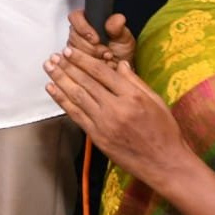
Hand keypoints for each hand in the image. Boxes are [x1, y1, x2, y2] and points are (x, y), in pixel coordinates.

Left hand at [43, 46, 193, 189]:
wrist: (165, 164)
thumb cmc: (165, 131)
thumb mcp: (156, 101)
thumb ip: (135, 81)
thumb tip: (120, 64)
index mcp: (132, 96)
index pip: (101, 72)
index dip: (83, 59)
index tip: (70, 51)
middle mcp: (116, 108)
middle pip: (86, 82)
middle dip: (67, 66)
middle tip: (54, 56)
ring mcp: (105, 123)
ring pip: (77, 96)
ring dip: (60, 80)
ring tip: (49, 67)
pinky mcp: (98, 137)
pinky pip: (76, 115)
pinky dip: (62, 100)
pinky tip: (52, 89)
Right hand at [66, 9, 136, 64]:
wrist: (120, 69)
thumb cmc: (120, 51)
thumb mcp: (123, 37)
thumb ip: (118, 27)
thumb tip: (118, 19)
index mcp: (88, 20)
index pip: (76, 17)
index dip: (83, 27)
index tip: (95, 38)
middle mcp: (78, 33)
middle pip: (74, 36)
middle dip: (90, 47)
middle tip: (105, 51)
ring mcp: (74, 47)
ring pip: (73, 50)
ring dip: (90, 56)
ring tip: (105, 58)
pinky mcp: (72, 61)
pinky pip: (73, 62)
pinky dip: (87, 65)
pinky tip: (99, 64)